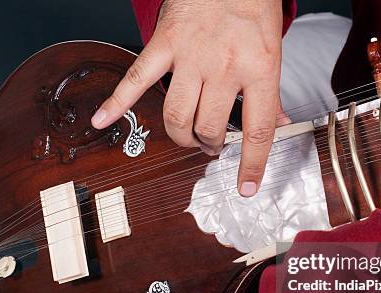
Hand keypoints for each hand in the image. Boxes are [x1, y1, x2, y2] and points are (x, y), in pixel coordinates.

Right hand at [91, 0, 285, 196]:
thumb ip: (272, 94)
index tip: (245, 187)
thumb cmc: (250, 9)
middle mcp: (223, 66)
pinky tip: (102, 119)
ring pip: (178, 115)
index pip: (257, 129)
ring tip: (190, 137)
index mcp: (257, 68)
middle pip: (210, 126)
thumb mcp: (272, 52)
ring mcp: (190, 56)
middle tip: (213, 144)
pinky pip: (137, 78)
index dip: (251, 164)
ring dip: (182, 135)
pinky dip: (117, 101)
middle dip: (210, 144)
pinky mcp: (163, 45)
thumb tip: (279, 126)